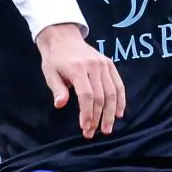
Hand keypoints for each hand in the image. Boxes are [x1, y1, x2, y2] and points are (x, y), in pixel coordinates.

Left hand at [36, 22, 124, 138]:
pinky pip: (119, 85)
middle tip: (93, 133)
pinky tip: (119, 114)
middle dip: (98, 117)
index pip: (86, 95)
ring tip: (107, 129)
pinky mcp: (109, 64)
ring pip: (112, 93)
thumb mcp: (50, 73)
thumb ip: (57, 89)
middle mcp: (94, 66)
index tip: (85, 127)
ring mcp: (104, 64)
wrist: (63, 37)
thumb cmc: (55, 59)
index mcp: (78, 68)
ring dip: (111, 113)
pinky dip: (121, 100)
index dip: (87, 113)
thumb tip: (60, 104)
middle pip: (100, 96)